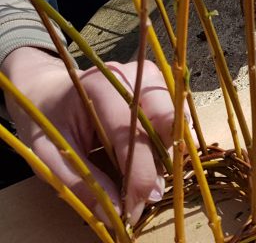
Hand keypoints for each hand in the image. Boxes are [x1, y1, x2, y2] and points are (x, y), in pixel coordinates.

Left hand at [2, 47, 175, 227]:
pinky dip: (164, 142)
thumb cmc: (45, 121)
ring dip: (163, 154)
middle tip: (142, 194)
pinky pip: (172, 117)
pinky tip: (143, 156)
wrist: (46, 91)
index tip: (133, 211)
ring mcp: (148, 77)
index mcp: (102, 88)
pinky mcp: (157, 84)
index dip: (139, 179)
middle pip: (166, 124)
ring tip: (138, 175)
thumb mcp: (49, 156)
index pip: (134, 138)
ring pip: (175, 121)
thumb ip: (83, 183)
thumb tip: (116, 214)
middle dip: (158, 164)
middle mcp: (133, 76)